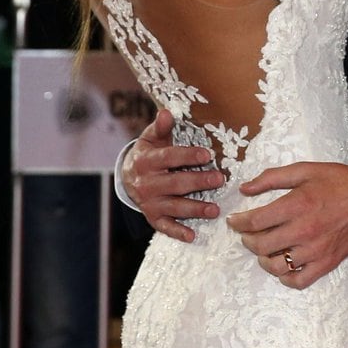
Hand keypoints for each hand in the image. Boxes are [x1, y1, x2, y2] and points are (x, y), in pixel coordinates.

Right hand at [121, 109, 224, 242]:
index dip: (187, 156)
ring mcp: (150, 202)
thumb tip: (166, 112)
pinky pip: (165, 226)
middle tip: (219, 179)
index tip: (207, 155)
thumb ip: (161, 128)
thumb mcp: (151, 139)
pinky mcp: (153, 217)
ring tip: (215, 209)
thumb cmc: (149, 154)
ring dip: (195, 209)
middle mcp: (147, 184)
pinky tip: (193, 235)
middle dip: (198, 182)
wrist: (128, 178)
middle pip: (175, 183)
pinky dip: (178, 232)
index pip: (169, 158)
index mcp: (147, 161)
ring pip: (174, 206)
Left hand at [227, 162, 347, 289]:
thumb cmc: (336, 181)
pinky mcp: (326, 263)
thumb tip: (245, 188)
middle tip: (247, 234)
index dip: (239, 222)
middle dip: (247, 240)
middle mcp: (303, 231)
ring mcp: (315, 250)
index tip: (234, 221)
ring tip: (263, 250)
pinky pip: (298, 280)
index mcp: (296, 205)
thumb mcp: (304, 170)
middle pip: (261, 246)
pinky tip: (283, 267)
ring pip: (276, 266)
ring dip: (263, 259)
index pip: (256, 221)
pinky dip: (285, 278)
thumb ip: (272, 178)